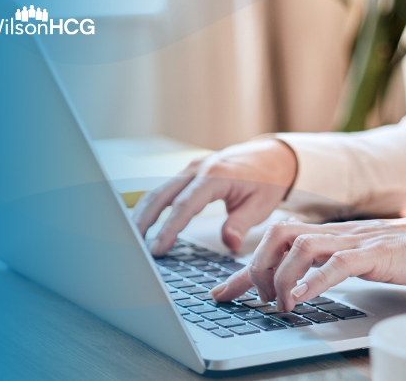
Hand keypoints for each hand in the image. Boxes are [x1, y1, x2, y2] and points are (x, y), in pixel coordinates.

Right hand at [132, 139, 296, 255]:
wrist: (272, 157)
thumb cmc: (268, 181)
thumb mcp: (261, 205)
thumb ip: (241, 224)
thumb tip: (229, 244)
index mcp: (216, 175)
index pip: (185, 205)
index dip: (169, 228)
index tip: (158, 248)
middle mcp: (199, 168)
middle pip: (161, 194)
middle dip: (144, 221)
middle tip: (134, 247)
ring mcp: (192, 168)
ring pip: (159, 190)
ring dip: (144, 214)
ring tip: (133, 239)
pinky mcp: (189, 172)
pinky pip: (165, 189)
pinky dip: (153, 206)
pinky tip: (144, 223)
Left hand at [211, 214, 405, 311]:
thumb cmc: (404, 252)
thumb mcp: (356, 258)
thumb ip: (327, 265)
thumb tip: (297, 286)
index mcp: (327, 234)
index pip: (274, 244)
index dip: (243, 271)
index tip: (221, 293)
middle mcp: (334, 233)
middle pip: (277, 235)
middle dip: (257, 268)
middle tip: (257, 298)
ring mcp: (353, 241)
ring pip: (301, 246)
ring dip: (282, 278)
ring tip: (281, 305)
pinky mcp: (375, 254)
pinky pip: (338, 263)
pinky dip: (315, 280)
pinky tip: (303, 297)